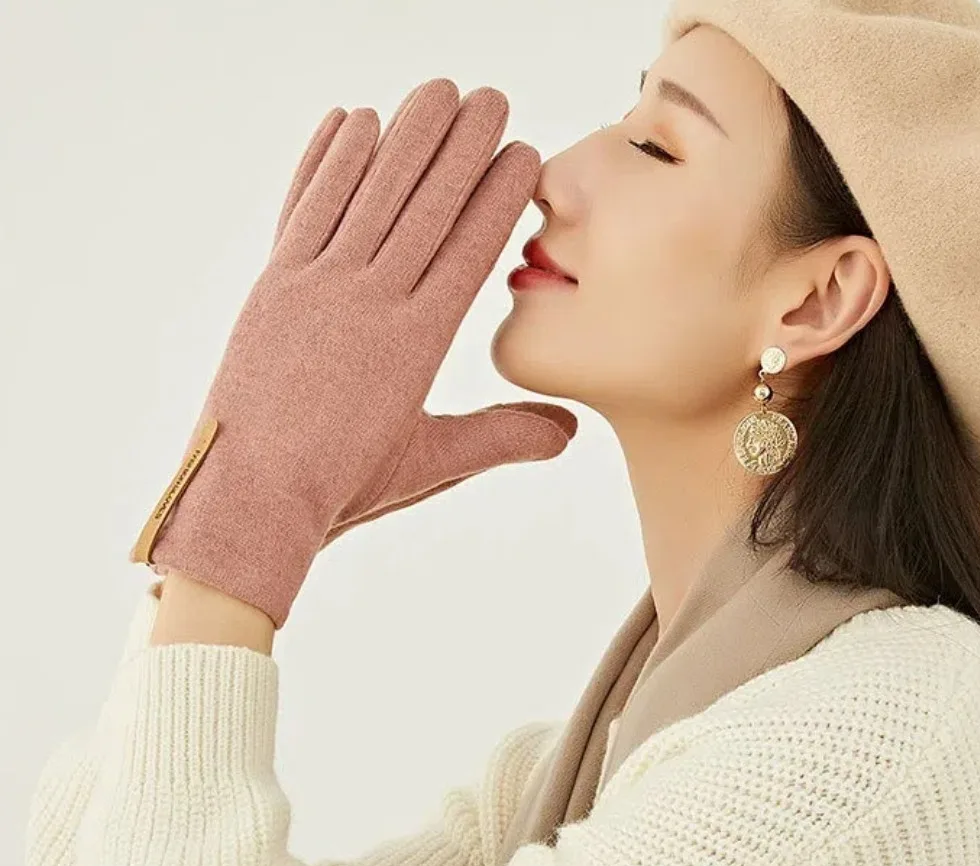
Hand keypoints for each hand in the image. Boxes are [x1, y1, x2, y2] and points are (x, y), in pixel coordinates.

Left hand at [130, 79, 577, 628]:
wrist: (248, 498)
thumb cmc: (341, 486)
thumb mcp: (431, 462)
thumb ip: (501, 435)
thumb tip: (570, 433)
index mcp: (416, 341)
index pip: (469, 249)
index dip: (497, 195)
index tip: (521, 152)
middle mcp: (368, 299)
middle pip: (424, 205)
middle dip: (462, 145)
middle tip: (490, 97)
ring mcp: (315, 285)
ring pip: (368, 192)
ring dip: (404, 135)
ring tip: (435, 90)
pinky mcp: (272, 284)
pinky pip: (305, 205)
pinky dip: (327, 159)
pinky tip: (349, 120)